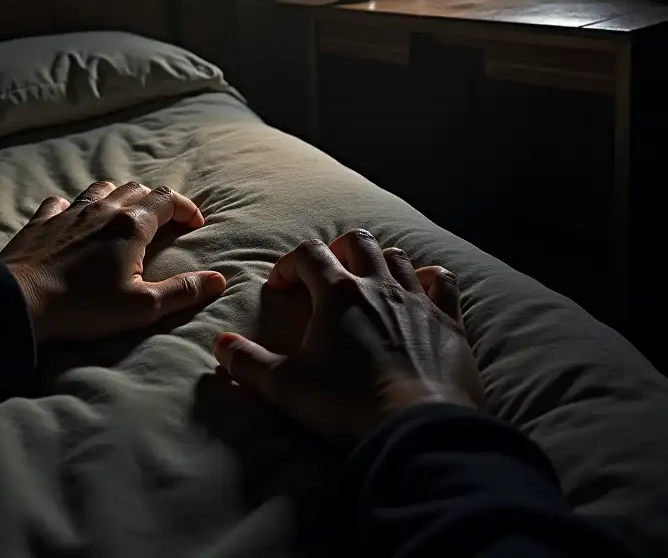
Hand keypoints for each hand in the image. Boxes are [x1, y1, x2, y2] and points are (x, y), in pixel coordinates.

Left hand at [0, 181, 224, 342]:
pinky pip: (61, 202)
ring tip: (123, 215)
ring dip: (118, 196)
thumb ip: (183, 291)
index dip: (186, 209)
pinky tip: (73, 219)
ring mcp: (70, 212)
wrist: (19, 302)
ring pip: (102, 188)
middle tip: (164, 222)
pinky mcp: (42, 221)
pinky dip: (73, 206)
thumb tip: (219, 279)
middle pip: (138, 188)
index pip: (169, 200)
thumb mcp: (142, 307)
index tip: (194, 225)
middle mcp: (104, 209)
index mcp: (132, 225)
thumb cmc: (84, 307)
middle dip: (156, 201)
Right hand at [213, 229, 481, 444]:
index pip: (308, 254)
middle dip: (337, 250)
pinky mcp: (447, 319)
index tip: (280, 286)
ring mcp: (416, 298)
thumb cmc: (348, 404)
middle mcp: (378, 285)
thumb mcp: (286, 388)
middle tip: (326, 274)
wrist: (417, 426)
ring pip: (397, 256)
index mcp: (338, 293)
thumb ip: (248, 364)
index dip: (289, 265)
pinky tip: (421, 289)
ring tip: (369, 281)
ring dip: (380, 261)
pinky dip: (429, 278)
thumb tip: (220, 345)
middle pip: (357, 241)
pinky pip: (442, 281)